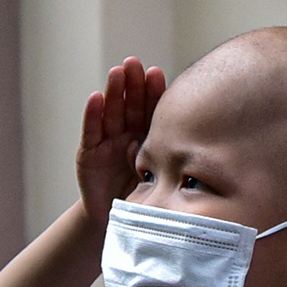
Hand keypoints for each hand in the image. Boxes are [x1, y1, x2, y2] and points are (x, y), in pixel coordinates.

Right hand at [77, 58, 164, 224]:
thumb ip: (170, 160)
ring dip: (113, 92)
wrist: (117, 223)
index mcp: (148, 137)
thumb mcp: (162, 177)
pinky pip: (91, 131)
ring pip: (111, 112)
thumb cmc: (145, 199)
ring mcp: (107, 143)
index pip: (150, 110)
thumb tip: (198, 142)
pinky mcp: (88, 154)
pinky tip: (95, 98)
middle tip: (134, 64)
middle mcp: (127, 135)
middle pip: (130, 105)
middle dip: (132, 84)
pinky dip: (93, 115)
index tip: (156, 73)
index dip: (152, 92)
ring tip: (117, 73)